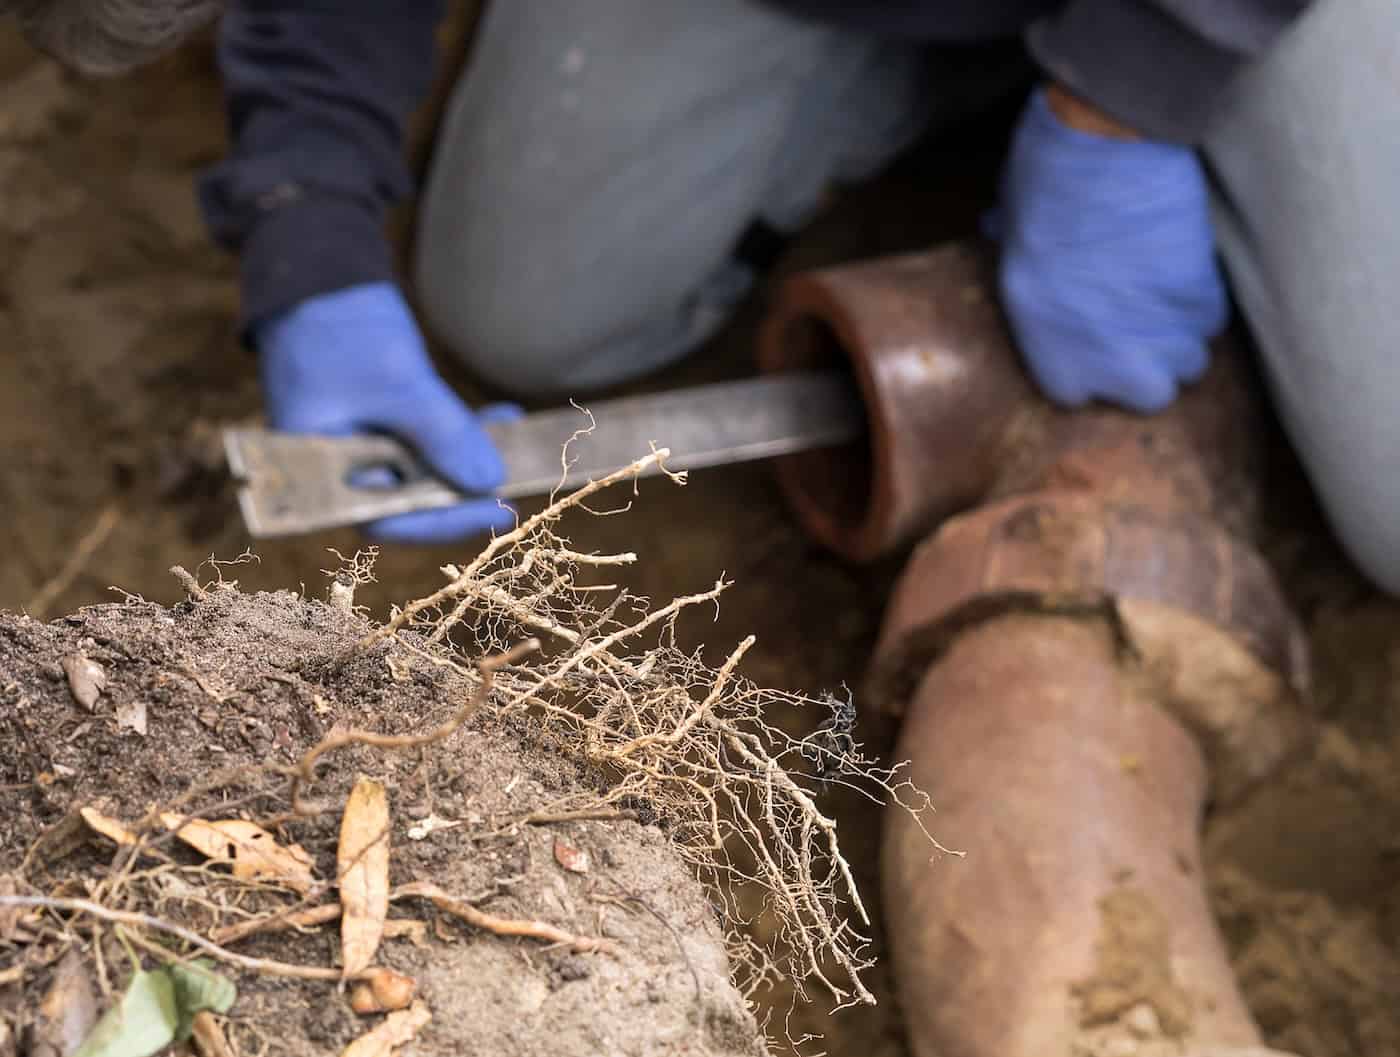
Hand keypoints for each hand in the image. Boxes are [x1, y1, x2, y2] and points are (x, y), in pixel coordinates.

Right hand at [255, 281, 517, 543]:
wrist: (319, 269)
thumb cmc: (343, 328)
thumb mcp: (399, 384)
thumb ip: (442, 435)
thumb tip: (489, 483)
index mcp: (321, 470)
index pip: (383, 519)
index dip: (442, 522)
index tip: (495, 511)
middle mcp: (339, 466)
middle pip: (407, 500)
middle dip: (463, 493)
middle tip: (514, 490)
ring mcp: (360, 441)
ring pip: (423, 469)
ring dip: (468, 459)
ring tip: (514, 444)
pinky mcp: (380, 417)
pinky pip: (424, 438)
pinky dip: (459, 431)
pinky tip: (501, 417)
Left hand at [994, 85, 1227, 412]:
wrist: (1107, 150)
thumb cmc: (1044, 185)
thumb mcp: (1007, 227)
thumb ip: (1007, 247)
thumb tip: (993, 227)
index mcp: (1048, 347)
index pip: (1076, 395)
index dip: (1090, 367)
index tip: (1094, 341)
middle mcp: (1107, 355)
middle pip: (1151, 395)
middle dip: (1153, 367)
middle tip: (1144, 331)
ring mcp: (1159, 332)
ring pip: (1191, 363)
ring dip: (1182, 338)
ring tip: (1166, 302)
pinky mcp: (1200, 297)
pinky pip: (1212, 321)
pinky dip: (1203, 303)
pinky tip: (1186, 274)